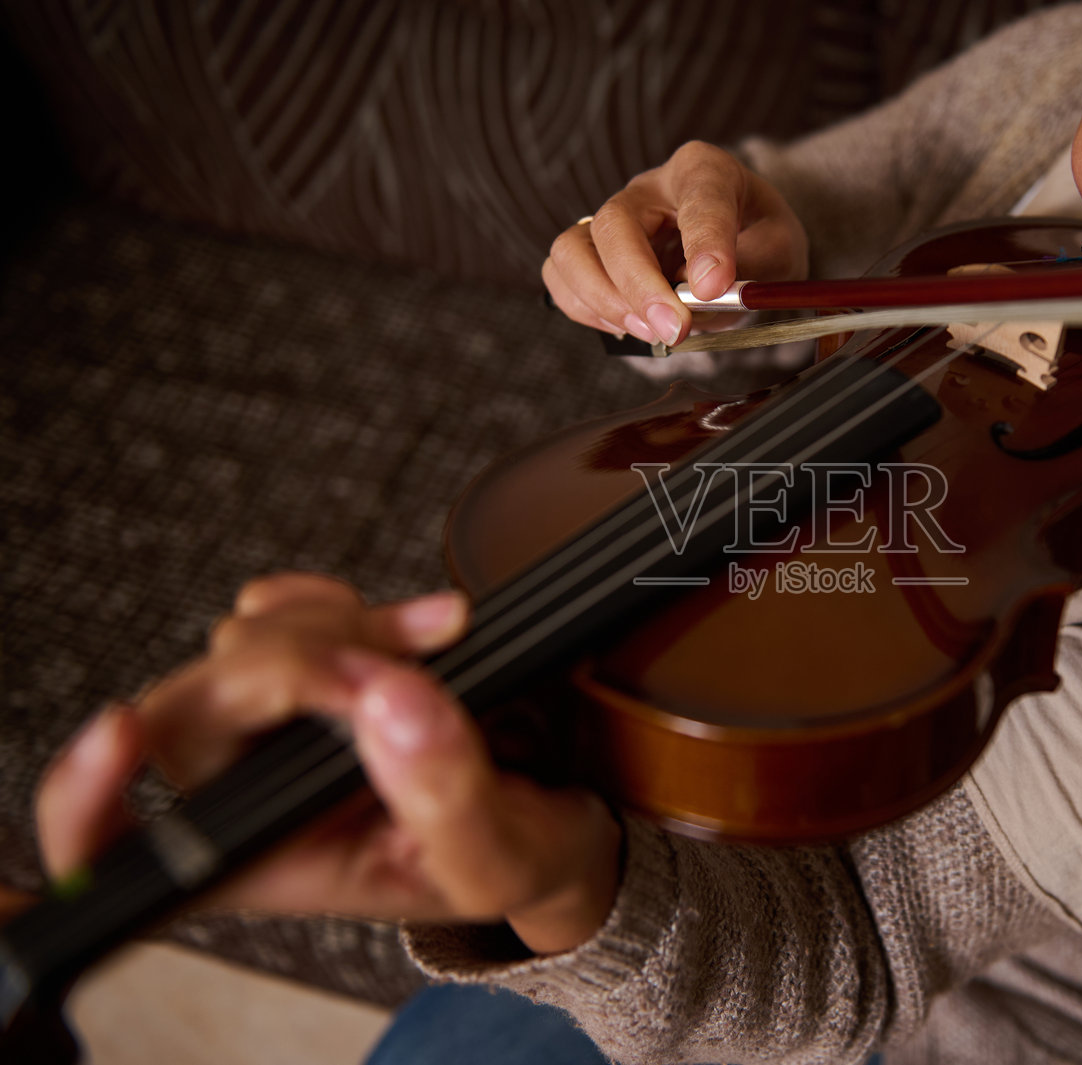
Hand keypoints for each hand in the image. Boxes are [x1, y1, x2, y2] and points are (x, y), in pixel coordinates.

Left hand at [34, 574, 620, 954]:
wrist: (556, 811)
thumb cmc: (510, 855)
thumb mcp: (496, 855)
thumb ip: (446, 793)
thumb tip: (391, 699)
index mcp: (263, 863)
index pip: (115, 855)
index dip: (86, 795)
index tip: (119, 731)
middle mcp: (243, 796)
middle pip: (193, 710)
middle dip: (300, 671)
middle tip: (411, 669)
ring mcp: (268, 725)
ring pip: (239, 645)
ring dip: (341, 630)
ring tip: (442, 641)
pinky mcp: (303, 665)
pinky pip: (273, 608)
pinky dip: (337, 602)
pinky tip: (405, 626)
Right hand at [543, 140, 808, 345]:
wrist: (741, 245)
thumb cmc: (758, 240)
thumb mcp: (783, 248)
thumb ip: (755, 264)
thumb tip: (703, 291)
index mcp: (702, 170)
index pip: (699, 194)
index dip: (704, 240)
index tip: (712, 287)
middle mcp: (648, 189)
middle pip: (615, 225)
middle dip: (639, 285)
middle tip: (673, 329)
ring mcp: (612, 220)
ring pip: (571, 250)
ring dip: (603, 300)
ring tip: (649, 331)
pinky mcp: (592, 253)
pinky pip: (561, 277)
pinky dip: (586, 310)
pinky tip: (627, 325)